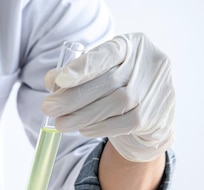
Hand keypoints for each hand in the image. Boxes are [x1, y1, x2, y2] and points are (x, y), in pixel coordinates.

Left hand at [42, 33, 173, 161]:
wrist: (149, 116)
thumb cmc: (115, 89)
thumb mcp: (98, 74)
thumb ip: (74, 75)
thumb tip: (51, 81)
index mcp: (133, 45)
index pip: (107, 53)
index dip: (83, 67)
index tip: (60, 80)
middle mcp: (150, 62)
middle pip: (107, 81)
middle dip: (72, 98)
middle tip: (48, 108)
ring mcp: (156, 89)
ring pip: (115, 103)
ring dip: (82, 116)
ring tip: (60, 123)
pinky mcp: (155, 115)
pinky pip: (124, 123)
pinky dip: (99, 128)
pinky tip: (83, 129)